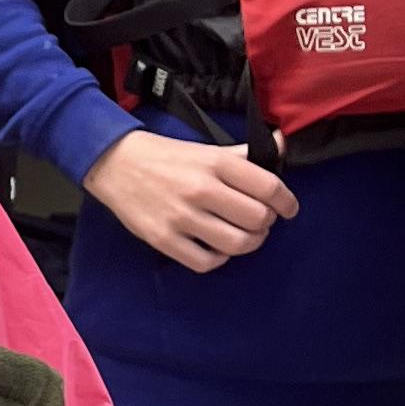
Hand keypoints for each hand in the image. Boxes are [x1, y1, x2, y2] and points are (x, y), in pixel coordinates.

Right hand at [84, 127, 296, 271]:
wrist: (116, 163)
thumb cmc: (167, 157)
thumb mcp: (207, 148)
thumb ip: (244, 152)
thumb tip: (281, 143)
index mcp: (215, 162)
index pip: (269, 187)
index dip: (287, 202)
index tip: (288, 209)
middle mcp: (201, 189)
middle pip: (258, 219)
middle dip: (267, 223)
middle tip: (260, 221)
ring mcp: (181, 217)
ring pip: (237, 243)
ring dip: (249, 243)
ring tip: (244, 236)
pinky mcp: (164, 239)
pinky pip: (207, 262)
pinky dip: (220, 258)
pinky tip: (217, 247)